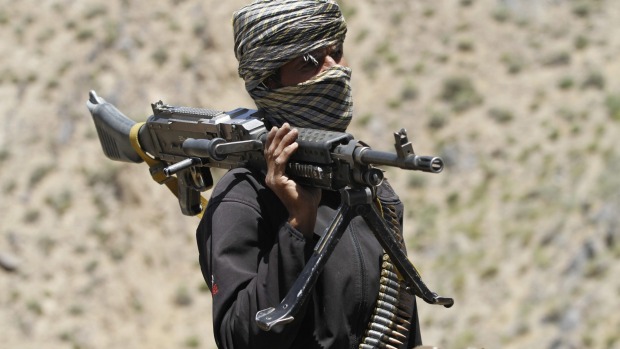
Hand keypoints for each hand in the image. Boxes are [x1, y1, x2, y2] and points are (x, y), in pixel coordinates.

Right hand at [264, 123, 320, 237]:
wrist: (304, 213)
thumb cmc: (306, 199)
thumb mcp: (305, 178)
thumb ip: (305, 167)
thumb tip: (314, 155)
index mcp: (275, 175)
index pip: (270, 154)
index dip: (273, 140)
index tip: (278, 129)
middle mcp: (271, 175)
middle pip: (271, 150)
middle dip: (278, 136)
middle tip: (285, 125)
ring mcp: (273, 178)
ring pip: (275, 154)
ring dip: (283, 140)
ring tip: (292, 131)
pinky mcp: (278, 181)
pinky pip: (281, 162)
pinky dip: (288, 152)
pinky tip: (295, 145)